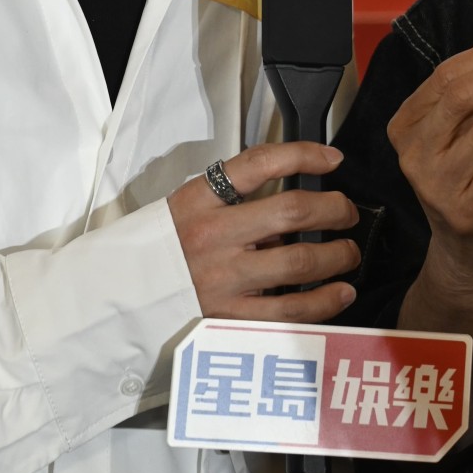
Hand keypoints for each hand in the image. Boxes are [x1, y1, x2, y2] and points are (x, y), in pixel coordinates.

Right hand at [168, 143, 358, 321]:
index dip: (302, 155)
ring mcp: (223, 278)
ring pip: (299, 262)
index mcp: (200, 199)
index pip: (258, 164)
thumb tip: (292, 194)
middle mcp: (213, 235)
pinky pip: (290, 310)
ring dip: (337, 255)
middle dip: (333, 209)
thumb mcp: (188, 205)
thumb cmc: (164, 247)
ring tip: (348, 252)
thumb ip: (232, 198)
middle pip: (291, 212)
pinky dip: (325, 300)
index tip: (331, 160)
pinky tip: (341, 292)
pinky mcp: (231, 317)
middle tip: (345, 212)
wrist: (123, 295)